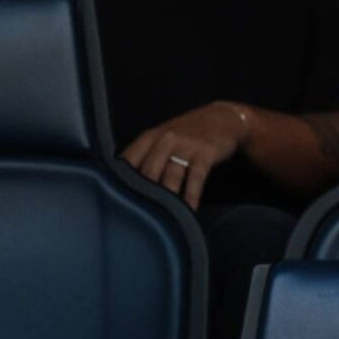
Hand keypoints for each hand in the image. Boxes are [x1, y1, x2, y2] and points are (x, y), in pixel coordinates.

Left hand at [121, 102, 250, 208]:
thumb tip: (123, 183)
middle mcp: (164, 139)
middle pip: (147, 172)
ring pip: (170, 177)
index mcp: (149, 137)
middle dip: (142, 195)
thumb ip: (144, 156)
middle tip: (138, 217)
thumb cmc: (186, 134)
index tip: (116, 201)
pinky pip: (196, 178)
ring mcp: (185, 146)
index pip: (128, 161)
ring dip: (166, 200)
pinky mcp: (205, 153)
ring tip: (161, 220)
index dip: (120, 181)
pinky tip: (189, 210)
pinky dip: (191, 196)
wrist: (223, 118)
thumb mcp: (161, 138)